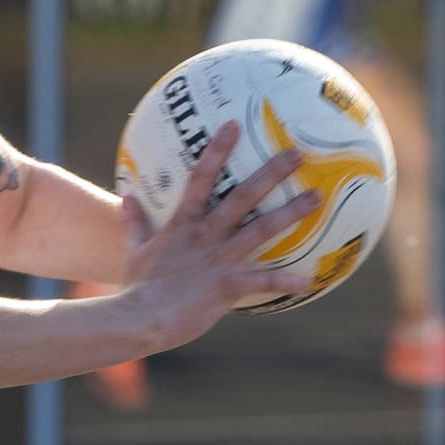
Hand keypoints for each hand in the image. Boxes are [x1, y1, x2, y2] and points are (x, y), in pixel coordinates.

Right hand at [121, 126, 318, 344]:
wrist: (142, 318)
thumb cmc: (138, 287)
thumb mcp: (134, 250)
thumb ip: (133, 223)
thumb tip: (127, 197)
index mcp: (183, 223)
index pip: (200, 177)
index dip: (217, 149)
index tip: (233, 125)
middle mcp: (206, 234)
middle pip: (243, 196)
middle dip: (271, 172)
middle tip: (297, 154)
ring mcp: (219, 258)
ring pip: (262, 229)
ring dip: (291, 212)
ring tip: (316, 198)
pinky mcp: (228, 285)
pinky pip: (264, 281)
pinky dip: (286, 281)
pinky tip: (309, 281)